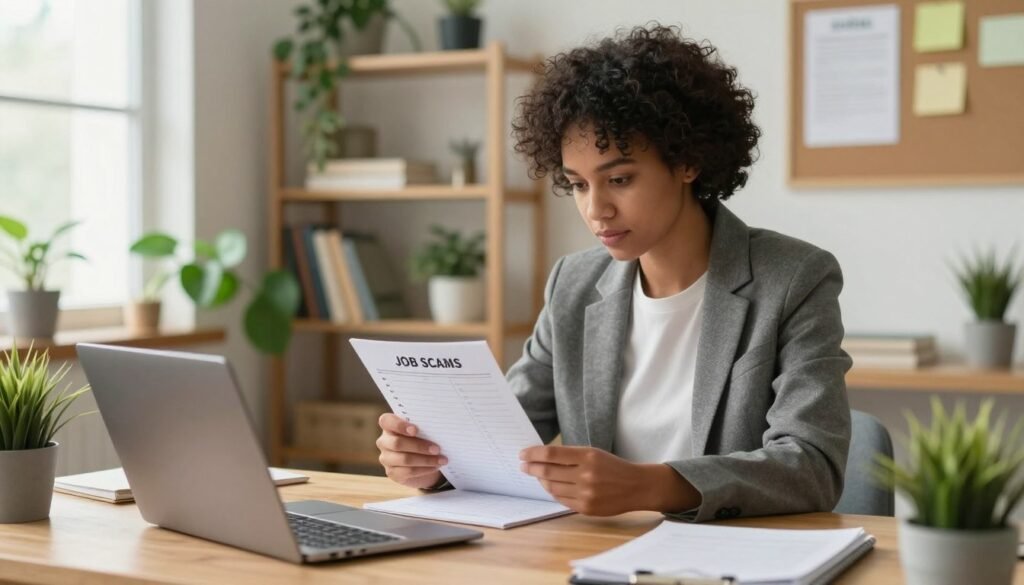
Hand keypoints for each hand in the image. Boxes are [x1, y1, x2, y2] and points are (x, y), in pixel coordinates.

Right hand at [376, 413, 446, 488]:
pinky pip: (408, 471)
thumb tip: (438, 428)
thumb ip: (424, 427)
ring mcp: (386, 458)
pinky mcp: (392, 472)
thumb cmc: (422, 438)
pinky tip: (435, 467)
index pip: (386, 421)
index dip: (399, 425)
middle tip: (437, 449)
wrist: (423, 460)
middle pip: (397, 443)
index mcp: (389, 426)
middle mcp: (384, 441)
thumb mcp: (422, 430)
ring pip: (404, 459)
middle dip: (419, 446)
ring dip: (426, 460)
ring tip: (441, 460)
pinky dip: (424, 469)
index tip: (415, 430)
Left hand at [519, 446, 700, 515]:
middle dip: (531, 467)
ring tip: (536, 475)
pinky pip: (561, 499)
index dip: (533, 454)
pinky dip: (552, 492)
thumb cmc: (613, 467)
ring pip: (552, 487)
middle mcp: (586, 475)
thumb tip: (542, 458)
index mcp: (588, 456)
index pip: (552, 454)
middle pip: (548, 471)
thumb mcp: (594, 453)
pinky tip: (550, 486)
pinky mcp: (586, 508)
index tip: (523, 454)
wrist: (636, 486)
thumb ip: (571, 455)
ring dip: (540, 481)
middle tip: (523, 465)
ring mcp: (586, 493)